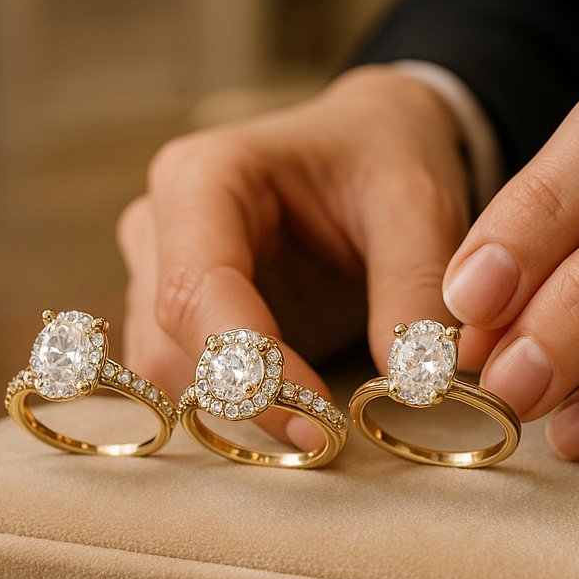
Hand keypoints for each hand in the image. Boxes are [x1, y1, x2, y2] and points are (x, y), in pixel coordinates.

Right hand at [117, 66, 468, 446]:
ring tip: (319, 429)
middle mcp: (161, 224)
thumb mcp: (418, 202)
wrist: (373, 140)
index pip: (194, 290)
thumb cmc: (387, 154)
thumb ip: (413, 285)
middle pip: (168, 342)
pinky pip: (187, 380)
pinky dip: (237, 408)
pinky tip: (295, 414)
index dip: (248, 367)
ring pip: (167, 373)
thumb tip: (410, 385)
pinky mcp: (185, 314)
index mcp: (203, 176)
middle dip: (243, 399)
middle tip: (327, 438)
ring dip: (235, 412)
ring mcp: (161, 271)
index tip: (318, 422)